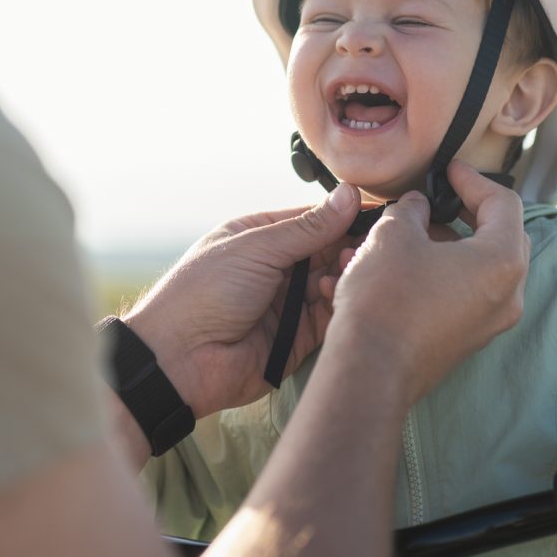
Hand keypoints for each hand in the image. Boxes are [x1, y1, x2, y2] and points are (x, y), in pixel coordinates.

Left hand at [123, 184, 360, 415]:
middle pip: (328, 251)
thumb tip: (348, 196)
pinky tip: (338, 293)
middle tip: (368, 245)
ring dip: (345, 274)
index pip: (313, 220)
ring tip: (349, 269)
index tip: (377, 213)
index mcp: (261, 238)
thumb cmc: (202, 293)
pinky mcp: (298, 338)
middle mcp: (277, 268)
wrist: (179, 360)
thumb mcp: (255, 249)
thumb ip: (306, 227)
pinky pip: (330, 316)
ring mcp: (288, 303)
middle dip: (349, 246)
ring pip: (334, 282)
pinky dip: (339, 304)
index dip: (343, 216)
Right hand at [324, 161, 528, 405]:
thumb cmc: (386, 299)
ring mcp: (490, 323)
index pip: (503, 204)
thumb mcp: (394, 234)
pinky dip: (442, 273)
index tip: (448, 171)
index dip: (473, 179)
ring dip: (448, 245)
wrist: (369, 370)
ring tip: (410, 232)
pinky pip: (465, 295)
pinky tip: (405, 264)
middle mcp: (508, 295)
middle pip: (499, 237)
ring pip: (479, 268)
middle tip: (438, 199)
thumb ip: (412, 209)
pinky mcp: (467, 341)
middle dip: (466, 213)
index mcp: (502, 261)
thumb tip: (417, 206)